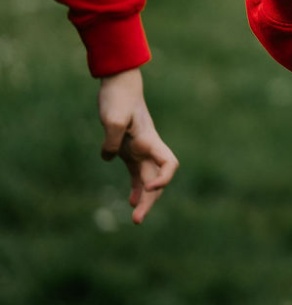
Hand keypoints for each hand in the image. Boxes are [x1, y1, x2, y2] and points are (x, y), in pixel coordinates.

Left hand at [98, 68, 178, 223]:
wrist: (119, 85)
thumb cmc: (118, 99)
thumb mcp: (112, 118)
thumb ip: (112, 141)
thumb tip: (109, 158)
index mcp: (150, 141)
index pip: (169, 164)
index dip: (163, 178)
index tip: (148, 187)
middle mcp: (149, 148)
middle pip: (157, 179)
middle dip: (150, 200)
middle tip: (137, 220)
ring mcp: (141, 149)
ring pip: (148, 180)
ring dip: (144, 199)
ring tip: (136, 218)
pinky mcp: (130, 150)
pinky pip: (137, 173)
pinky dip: (136, 188)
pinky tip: (130, 201)